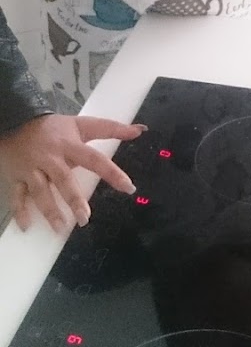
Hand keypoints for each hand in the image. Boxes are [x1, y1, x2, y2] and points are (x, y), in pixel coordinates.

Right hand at [0, 115, 146, 233]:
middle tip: (85, 218)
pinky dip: (20, 210)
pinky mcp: (16, 175)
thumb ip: (110, 129)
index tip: (129, 188)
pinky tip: (26, 226)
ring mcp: (32, 168)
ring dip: (50, 210)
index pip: (95, 159)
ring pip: (41, 191)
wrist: (16, 118)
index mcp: (70, 145)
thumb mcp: (81, 125)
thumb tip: (140, 130)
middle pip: (64, 179)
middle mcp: (51, 158)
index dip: (112, 173)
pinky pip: (17, 195)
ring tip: (60, 228)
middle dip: (74, 199)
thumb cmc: (53, 128)